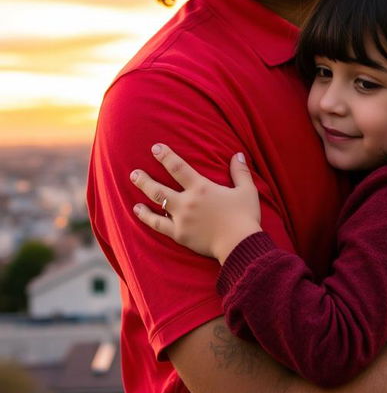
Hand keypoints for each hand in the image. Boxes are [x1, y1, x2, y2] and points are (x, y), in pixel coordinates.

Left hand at [130, 144, 261, 263]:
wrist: (240, 244)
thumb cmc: (245, 216)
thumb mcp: (247, 190)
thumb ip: (240, 171)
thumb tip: (237, 154)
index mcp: (202, 188)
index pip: (178, 168)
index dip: (165, 156)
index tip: (155, 148)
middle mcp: (187, 202)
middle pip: (160, 188)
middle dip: (145, 179)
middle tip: (133, 172)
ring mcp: (181, 219)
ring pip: (156, 204)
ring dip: (143, 193)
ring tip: (134, 187)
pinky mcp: (180, 235)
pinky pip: (158, 225)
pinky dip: (147, 217)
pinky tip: (139, 212)